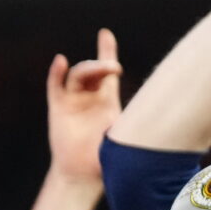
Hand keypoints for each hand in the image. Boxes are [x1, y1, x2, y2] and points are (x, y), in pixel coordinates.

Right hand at [45, 28, 121, 185]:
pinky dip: (56, 74)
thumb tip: (155, 109)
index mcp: (106, 101)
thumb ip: (133, 120)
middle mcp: (88, 97)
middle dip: (102, 64)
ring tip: (100, 67)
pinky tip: (61, 62)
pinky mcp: (58, 109)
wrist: (84, 175)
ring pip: (78, 76)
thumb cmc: (107, 158)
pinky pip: (55, 87)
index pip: (106, 72)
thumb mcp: (126, 134)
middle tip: (114, 67)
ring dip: (88, 68)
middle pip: (92, 71)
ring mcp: (72, 102)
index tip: (105, 35)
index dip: (106, 51)